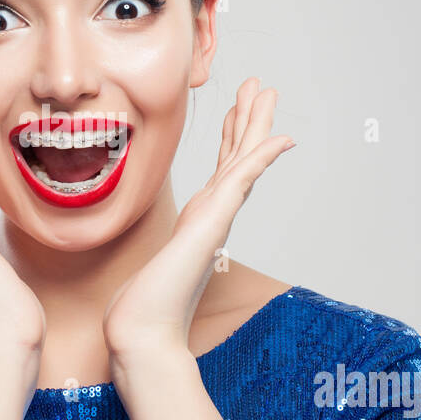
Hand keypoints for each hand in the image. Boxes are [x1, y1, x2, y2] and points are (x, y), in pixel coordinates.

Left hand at [102, 77, 294, 364]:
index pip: (218, 170)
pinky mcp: (213, 222)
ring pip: (242, 160)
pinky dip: (262, 158)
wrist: (143, 333)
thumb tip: (146, 269)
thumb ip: (151, 262)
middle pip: (236, 157)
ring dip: (256, 124)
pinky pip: (242, 180)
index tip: (236, 111)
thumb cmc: (140, 311)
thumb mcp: (145, 270)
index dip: (229, 138)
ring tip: (266, 91)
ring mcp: (216, 219)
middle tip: (259, 86)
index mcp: (197, 222)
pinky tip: (281, 139)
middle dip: (247, 119)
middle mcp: (211, 217)